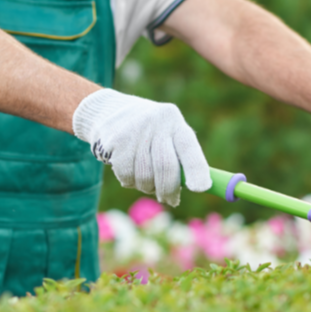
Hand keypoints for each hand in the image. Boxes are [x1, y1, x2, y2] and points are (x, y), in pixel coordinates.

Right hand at [72, 89, 211, 205]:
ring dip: (147, 187)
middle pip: (166, 167)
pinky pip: (126, 175)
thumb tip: (199, 189)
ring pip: (145, 176)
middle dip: (169, 190)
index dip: (196, 169)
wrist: (110, 111)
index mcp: (175, 122)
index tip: (200, 189)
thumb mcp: (169, 136)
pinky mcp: (115, 141)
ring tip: (146, 180)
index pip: (189, 148)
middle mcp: (156, 123)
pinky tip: (129, 171)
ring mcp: (134, 131)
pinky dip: (129, 182)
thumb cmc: (151, 134)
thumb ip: (182, 159)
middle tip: (171, 200)